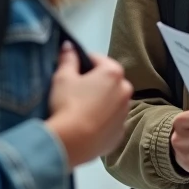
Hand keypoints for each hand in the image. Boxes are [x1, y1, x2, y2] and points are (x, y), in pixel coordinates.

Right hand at [46, 43, 132, 165]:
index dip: (83, 62)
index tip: (72, 70)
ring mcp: (124, 113)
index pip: (98, 59)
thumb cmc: (68, 105)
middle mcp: (125, 91)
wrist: (71, 142)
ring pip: (112, 101)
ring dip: (101, 101)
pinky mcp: (120, 133)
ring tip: (81, 110)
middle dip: (94, 82)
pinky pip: (111, 121)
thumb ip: (68, 59)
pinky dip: (102, 121)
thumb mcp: (62, 78)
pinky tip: (87, 125)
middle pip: (108, 80)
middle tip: (75, 91)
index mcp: (113, 73)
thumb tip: (69, 46)